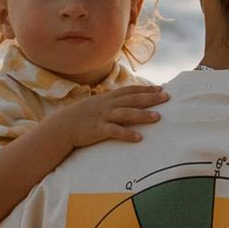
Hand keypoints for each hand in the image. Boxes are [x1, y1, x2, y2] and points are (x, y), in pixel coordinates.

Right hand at [49, 84, 164, 151]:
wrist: (62, 125)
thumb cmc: (82, 116)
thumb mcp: (98, 104)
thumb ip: (112, 102)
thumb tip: (127, 101)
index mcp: (108, 98)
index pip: (130, 90)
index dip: (146, 89)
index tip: (161, 89)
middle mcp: (107, 105)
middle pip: (132, 99)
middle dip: (150, 98)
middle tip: (166, 98)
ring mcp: (103, 117)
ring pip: (126, 114)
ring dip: (142, 115)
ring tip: (158, 117)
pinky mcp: (98, 130)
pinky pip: (114, 131)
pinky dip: (127, 134)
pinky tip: (139, 138)